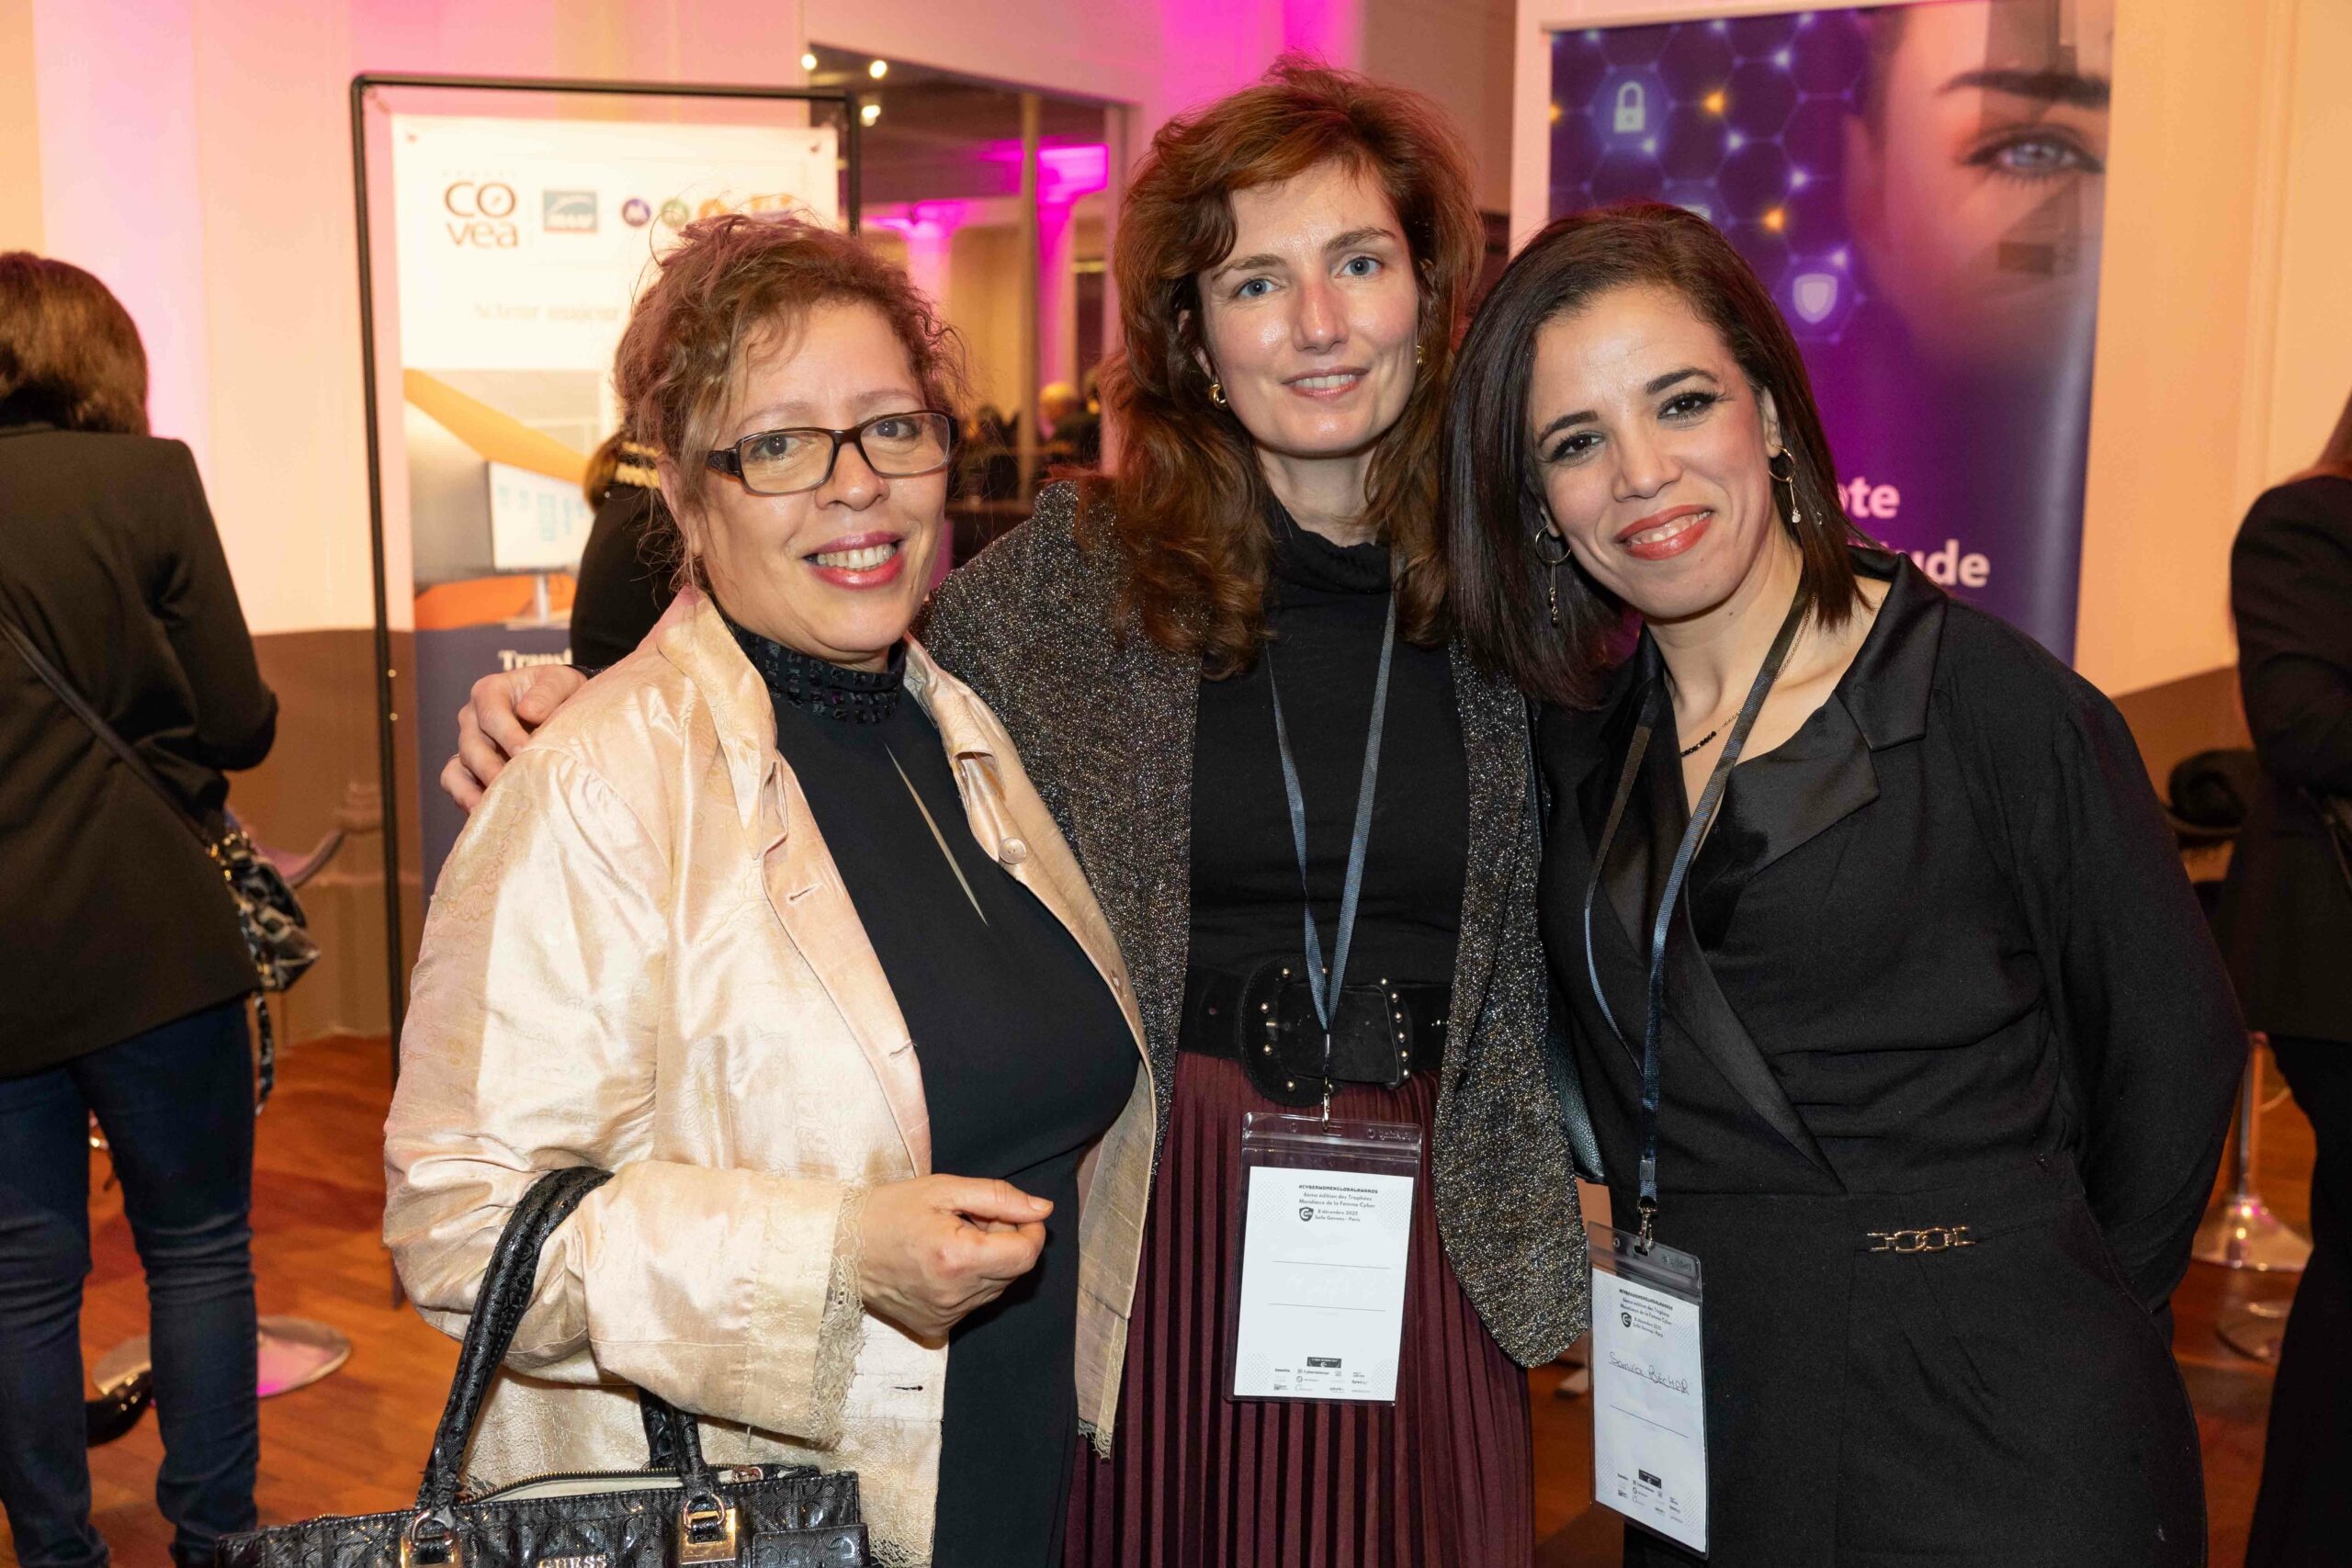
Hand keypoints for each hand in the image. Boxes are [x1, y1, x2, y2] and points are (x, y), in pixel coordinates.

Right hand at [439, 664, 587, 810]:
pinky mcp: (467, 767)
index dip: (508, 736)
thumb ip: (547, 692)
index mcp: (490, 692)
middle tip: (515, 786)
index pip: (492, 715)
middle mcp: (472, 718)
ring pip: (459, 768)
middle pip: (473, 746)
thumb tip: (528, 712)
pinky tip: (487, 812)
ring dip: (477, 789)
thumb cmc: (559, 692)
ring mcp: (467, 743)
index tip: (526, 753)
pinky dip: (465, 798)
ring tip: (499, 806)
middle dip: (493, 768)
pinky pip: (454, 783)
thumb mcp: (560, 681)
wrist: (559, 707)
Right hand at [856, 1175, 1051, 1342]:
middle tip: (971, 1220)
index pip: (1027, 1254)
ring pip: (994, 1288)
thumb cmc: (889, 1210)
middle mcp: (955, 1296)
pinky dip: (968, 1282)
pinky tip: (939, 1264)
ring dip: (986, 1261)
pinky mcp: (933, 1329)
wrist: (838, 1247)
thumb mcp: (944, 1189)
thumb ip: (999, 1198)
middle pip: (1012, 1270)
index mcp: (959, 1259)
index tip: (1011, 1213)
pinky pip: (971, 1304)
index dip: (1029, 1229)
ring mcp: (944, 1317)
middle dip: (1005, 1241)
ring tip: (950, 1240)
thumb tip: (1043, 1210)